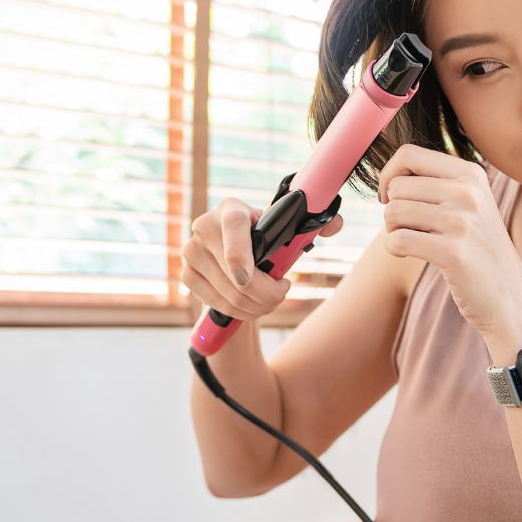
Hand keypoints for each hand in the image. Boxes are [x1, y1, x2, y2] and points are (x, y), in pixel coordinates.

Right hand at [182, 196, 344, 319]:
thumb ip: (315, 226)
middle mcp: (204, 226)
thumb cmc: (266, 238)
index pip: (233, 227)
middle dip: (266, 295)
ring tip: (271, 300)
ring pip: (230, 295)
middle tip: (282, 292)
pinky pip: (218, 304)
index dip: (239, 255)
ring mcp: (191, 252)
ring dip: (257, 306)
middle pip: (236, 276)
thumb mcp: (286, 231)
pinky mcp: (187, 276)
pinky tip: (252, 304)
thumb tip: (335, 224)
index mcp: (232, 210)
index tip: (249, 278)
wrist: (234, 251)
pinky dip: (241, 311)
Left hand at [378, 144, 521, 341]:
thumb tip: (388, 175)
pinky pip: (397, 240)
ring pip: (393, 212)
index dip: (388, 175)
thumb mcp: (470, 206)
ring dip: (393, 231)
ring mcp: (462, 221)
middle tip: (411, 229)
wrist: (510, 298)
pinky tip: (410, 256)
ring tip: (415, 242)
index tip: (390, 196)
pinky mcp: (452, 252)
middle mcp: (468, 192)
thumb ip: (437, 184)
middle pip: (397, 186)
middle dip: (393, 209)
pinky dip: (394, 250)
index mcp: (471, 174)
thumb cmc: (480, 252)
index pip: (408, 154)